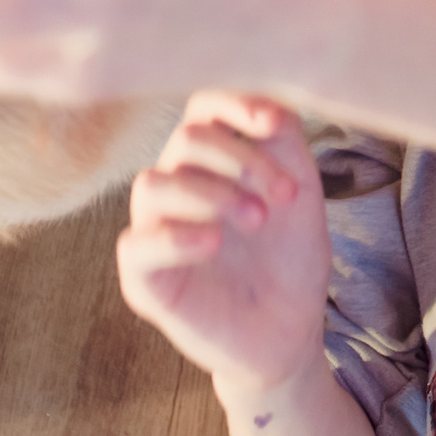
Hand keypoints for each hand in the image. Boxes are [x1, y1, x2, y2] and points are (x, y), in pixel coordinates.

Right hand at [119, 91, 332, 394]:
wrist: (290, 330)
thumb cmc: (289, 258)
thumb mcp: (300, 194)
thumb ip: (285, 144)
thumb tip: (271, 106)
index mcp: (211, 160)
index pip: (203, 109)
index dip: (236, 105)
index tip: (276, 126)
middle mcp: (176, 185)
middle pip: (187, 140)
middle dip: (242, 160)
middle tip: (284, 198)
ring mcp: (154, 230)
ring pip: (153, 183)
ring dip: (212, 194)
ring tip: (257, 221)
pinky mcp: (143, 278)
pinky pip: (135, 244)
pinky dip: (175, 236)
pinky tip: (213, 243)